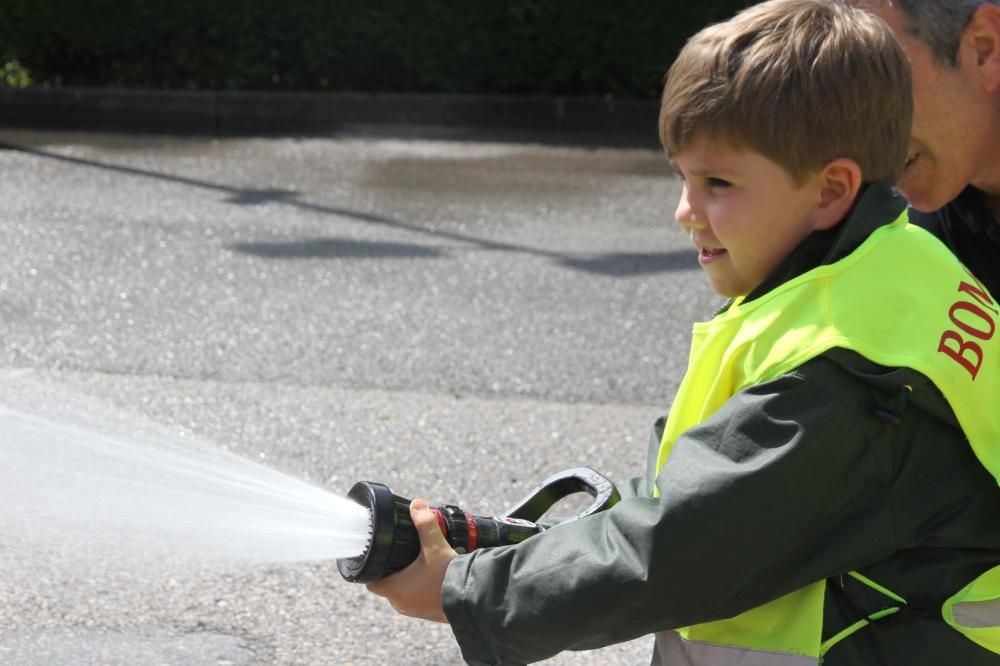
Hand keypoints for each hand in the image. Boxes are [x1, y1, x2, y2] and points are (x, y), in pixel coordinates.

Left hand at [366, 498, 457, 622]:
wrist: (472, 598)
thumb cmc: (447, 575)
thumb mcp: (435, 545)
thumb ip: (425, 524)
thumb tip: (417, 504)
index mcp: (394, 590)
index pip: (371, 581)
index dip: (372, 568)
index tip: (378, 556)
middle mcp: (401, 604)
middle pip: (388, 585)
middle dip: (393, 570)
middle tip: (401, 553)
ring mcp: (415, 611)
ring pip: (403, 593)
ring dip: (407, 580)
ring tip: (418, 562)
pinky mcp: (429, 613)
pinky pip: (418, 599)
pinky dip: (421, 588)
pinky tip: (432, 576)